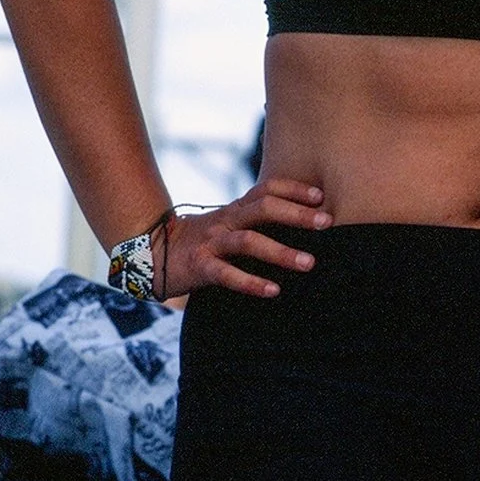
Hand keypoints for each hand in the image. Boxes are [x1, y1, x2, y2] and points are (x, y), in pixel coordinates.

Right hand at [159, 178, 331, 298]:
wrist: (152, 254)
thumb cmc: (205, 241)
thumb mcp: (231, 224)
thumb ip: (259, 221)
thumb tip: (305, 224)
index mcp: (236, 208)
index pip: (266, 189)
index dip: (294, 189)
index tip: (321, 196)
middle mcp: (226, 220)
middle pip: (263, 208)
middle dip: (297, 214)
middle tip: (327, 223)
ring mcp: (211, 242)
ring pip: (248, 241)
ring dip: (281, 252)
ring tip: (309, 263)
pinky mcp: (199, 266)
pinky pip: (226, 274)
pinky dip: (250, 282)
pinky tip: (273, 291)